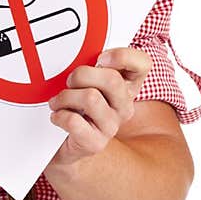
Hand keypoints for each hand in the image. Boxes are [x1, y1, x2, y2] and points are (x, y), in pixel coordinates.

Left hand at [47, 47, 151, 166]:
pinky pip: (74, 121)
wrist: (69, 148)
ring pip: (90, 98)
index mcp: (127, 87)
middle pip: (112, 79)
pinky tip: (57, 116)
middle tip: (69, 82)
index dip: (122, 56)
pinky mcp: (95, 143)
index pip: (143, 64)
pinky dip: (59, 115)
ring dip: (65, 96)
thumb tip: (80, 51)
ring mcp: (112, 126)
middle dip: (82, 75)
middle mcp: (124, 107)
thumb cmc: (77, 109)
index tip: (100, 59)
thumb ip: (91, 66)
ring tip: (58, 102)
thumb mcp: (87, 82)